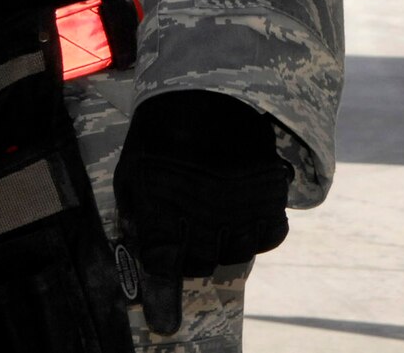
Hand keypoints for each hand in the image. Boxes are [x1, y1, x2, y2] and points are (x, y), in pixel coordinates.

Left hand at [114, 90, 292, 334]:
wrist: (210, 90)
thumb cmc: (161, 131)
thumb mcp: (133, 167)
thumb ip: (134, 212)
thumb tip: (138, 249)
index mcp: (164, 199)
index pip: (164, 262)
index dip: (161, 288)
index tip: (163, 314)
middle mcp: (206, 209)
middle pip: (199, 264)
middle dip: (186, 261)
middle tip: (182, 244)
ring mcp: (242, 205)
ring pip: (234, 255)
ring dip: (219, 248)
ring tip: (209, 222)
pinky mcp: (270, 198)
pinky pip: (267, 238)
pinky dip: (253, 236)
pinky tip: (238, 218)